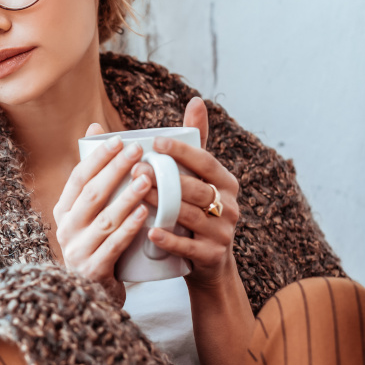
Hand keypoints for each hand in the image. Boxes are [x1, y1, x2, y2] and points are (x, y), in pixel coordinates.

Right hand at [52, 124, 152, 307]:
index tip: (119, 139)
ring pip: (104, 219)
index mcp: (64, 211)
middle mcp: (65, 230)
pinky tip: (145, 214)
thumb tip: (95, 128)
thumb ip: (97, 175)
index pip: (78, 177)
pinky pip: (112, 246)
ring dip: (127, 197)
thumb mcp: (94, 212)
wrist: (98, 296)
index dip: (98, 158)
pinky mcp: (92, 271)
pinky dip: (129, 229)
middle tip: (138, 151)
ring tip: (147, 179)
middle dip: (115, 170)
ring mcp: (77, 252)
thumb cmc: (101, 244)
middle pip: (91, 194)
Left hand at [131, 97, 240, 288]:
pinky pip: (188, 247)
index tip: (154, 141)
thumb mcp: (200, 178)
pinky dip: (168, 240)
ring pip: (190, 215)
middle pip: (196, 188)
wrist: (208, 264)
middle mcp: (229, 205)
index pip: (204, 161)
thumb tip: (196, 100)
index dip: (181, 151)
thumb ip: (196, 142)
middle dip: (166, 178)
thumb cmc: (196, 211)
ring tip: (135, 195)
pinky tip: (149, 233)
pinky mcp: (211, 257)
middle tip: (136, 169)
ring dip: (162, 204)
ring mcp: (222, 233)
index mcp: (226, 182)